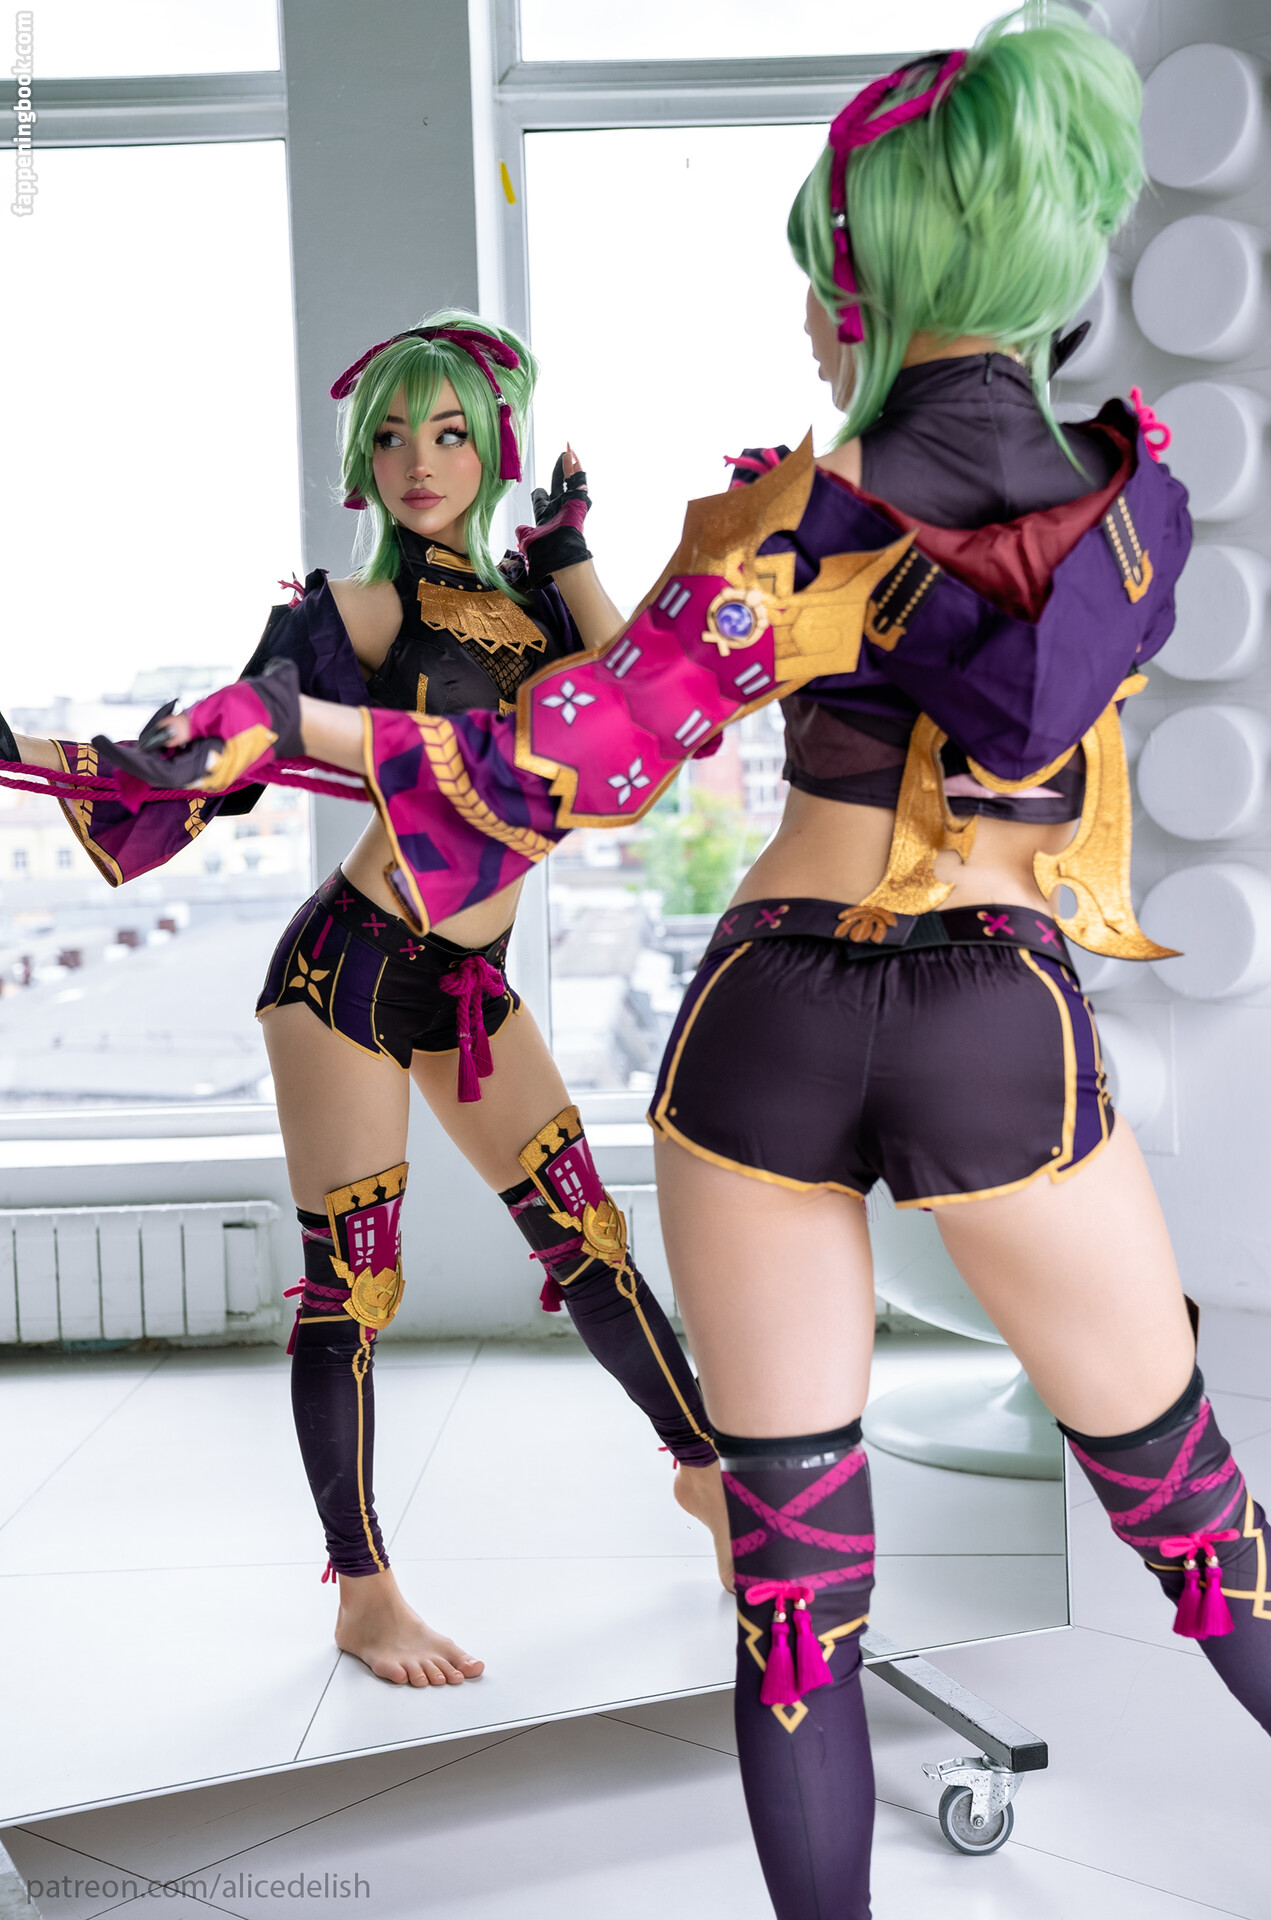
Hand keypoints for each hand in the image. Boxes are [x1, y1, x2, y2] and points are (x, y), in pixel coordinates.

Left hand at [94, 660, 302, 793]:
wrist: (294, 718)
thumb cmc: (260, 711)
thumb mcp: (217, 710)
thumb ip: (184, 725)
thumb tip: (156, 737)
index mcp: (205, 769)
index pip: (153, 771)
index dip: (125, 758)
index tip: (100, 741)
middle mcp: (204, 776)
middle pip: (158, 766)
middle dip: (147, 743)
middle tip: (159, 714)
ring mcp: (209, 770)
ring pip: (169, 760)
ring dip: (162, 739)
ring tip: (178, 712)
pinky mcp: (213, 760)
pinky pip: (182, 755)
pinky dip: (174, 739)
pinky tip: (184, 721)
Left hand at [516, 444, 592, 586]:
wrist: (557, 551)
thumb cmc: (543, 547)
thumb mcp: (528, 538)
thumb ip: (523, 532)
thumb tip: (520, 531)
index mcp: (546, 514)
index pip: (542, 498)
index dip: (539, 494)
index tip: (539, 491)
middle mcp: (560, 507)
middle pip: (559, 482)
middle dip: (561, 469)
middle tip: (563, 454)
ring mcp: (570, 503)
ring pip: (571, 479)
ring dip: (570, 464)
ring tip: (569, 449)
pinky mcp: (579, 500)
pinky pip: (579, 482)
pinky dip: (577, 469)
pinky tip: (574, 457)